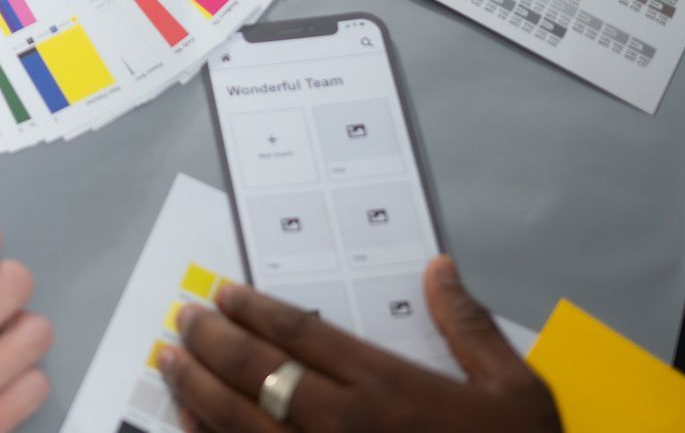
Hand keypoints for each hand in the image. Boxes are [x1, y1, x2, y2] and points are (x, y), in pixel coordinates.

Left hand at [160, 257, 559, 432]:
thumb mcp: (515, 391)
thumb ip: (469, 326)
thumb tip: (439, 268)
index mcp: (388, 388)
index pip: (300, 334)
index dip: (253, 309)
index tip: (222, 291)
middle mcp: (344, 424)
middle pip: (255, 372)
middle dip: (210, 339)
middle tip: (182, 317)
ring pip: (238, 422)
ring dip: (196, 388)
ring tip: (169, 361)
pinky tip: (189, 424)